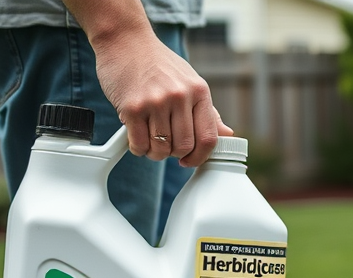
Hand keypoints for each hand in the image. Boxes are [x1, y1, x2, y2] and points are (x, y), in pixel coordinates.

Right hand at [93, 31, 233, 166]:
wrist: (125, 40)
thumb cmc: (159, 64)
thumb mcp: (190, 82)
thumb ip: (208, 111)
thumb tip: (227, 135)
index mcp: (199, 92)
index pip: (208, 138)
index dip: (199, 157)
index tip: (189, 161)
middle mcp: (180, 96)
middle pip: (184, 147)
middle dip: (174, 155)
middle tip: (166, 147)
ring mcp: (156, 101)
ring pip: (161, 149)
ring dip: (154, 152)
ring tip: (150, 141)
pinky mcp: (132, 107)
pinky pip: (139, 143)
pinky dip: (138, 148)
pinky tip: (137, 138)